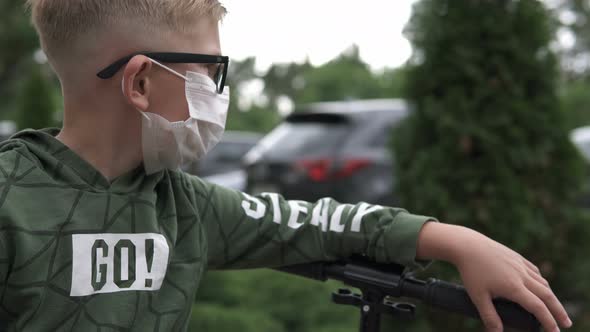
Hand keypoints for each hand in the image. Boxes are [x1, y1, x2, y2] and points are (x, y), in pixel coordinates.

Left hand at [417, 222, 571, 331]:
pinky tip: (540, 285)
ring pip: (542, 282)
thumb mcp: (478, 297)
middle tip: (566, 324)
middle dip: (558, 311)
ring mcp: (520, 264)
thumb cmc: (471, 271)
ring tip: (553, 307)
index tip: (555, 331)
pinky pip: (534, 271)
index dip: (548, 321)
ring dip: (550, 296)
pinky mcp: (516, 257)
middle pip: (547, 295)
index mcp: (514, 287)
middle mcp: (521, 275)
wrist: (467, 245)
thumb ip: (489, 316)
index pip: (537, 308)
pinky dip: (541, 281)